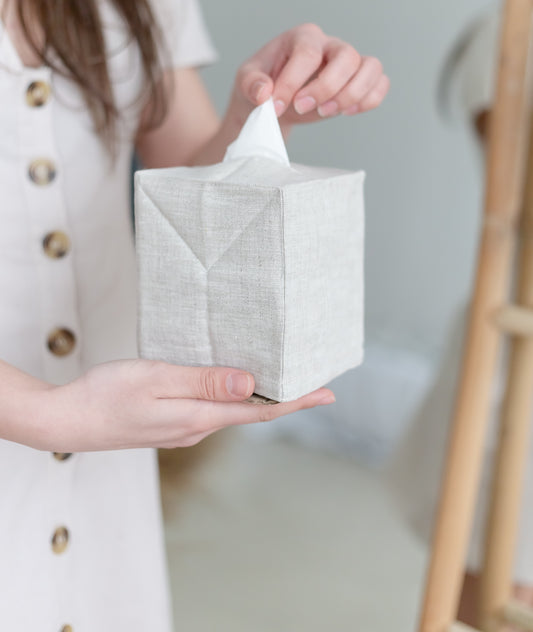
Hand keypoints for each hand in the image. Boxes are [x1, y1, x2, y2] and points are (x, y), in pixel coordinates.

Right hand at [33, 360, 334, 451]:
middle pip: (252, 413)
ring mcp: (183, 429)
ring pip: (233, 411)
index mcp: (198, 417)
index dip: (296, 401)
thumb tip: (251, 384)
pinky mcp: (170, 423)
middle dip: (286, 399)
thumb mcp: (157, 379)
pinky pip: (213, 409)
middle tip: (316, 384)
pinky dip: (234, 397)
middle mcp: (196, 427)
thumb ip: (204, 381)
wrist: (68, 421)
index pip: (259, 411)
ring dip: (261, 398)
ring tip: (284, 380)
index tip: (327, 393)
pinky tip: (235, 385)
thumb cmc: (107, 396)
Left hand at [229, 23, 389, 128]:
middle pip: (346, 57)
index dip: (292, 83)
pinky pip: (380, 83)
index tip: (276, 106)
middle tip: (302, 107)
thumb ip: (252, 84)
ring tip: (326, 112)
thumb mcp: (246, 81)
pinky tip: (347, 112)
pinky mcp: (359, 80)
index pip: (307, 54)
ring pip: (371, 67)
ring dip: (353, 94)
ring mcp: (349, 62)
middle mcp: (330, 45)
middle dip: (326, 87)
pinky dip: (370, 99)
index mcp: (302, 37)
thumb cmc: (263, 84)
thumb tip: (264, 93)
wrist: (275, 100)